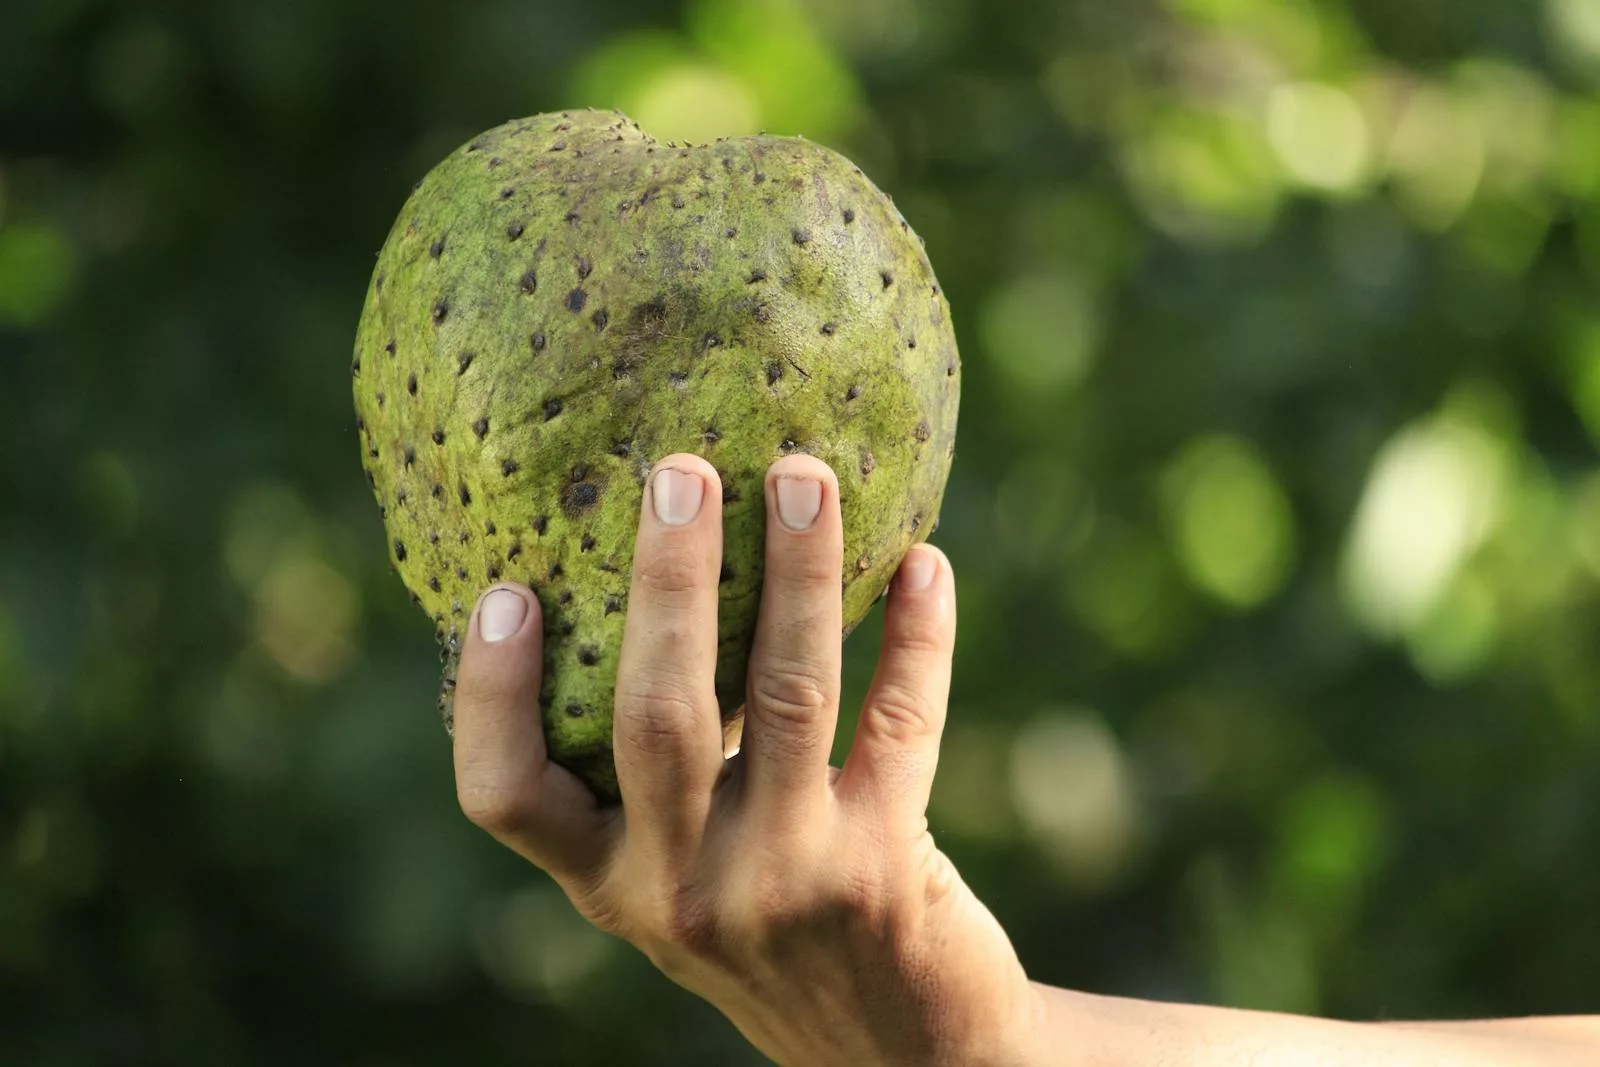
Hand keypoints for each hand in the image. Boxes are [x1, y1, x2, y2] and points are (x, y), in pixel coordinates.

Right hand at [450, 454, 1040, 1066]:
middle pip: (656, 714)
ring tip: (805, 474)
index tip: (503, 588)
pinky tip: (926, 564)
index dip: (492, 694)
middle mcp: (683, 888)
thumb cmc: (769, 926)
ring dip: (801, 573)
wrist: (897, 1055)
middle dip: (668, 582)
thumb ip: (656, 774)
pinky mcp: (886, 868)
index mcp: (610, 882)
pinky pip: (902, 720)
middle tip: (679, 470)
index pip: (508, 797)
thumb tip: (657, 576)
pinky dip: (917, 634)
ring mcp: (788, 880)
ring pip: (790, 694)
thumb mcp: (685, 875)